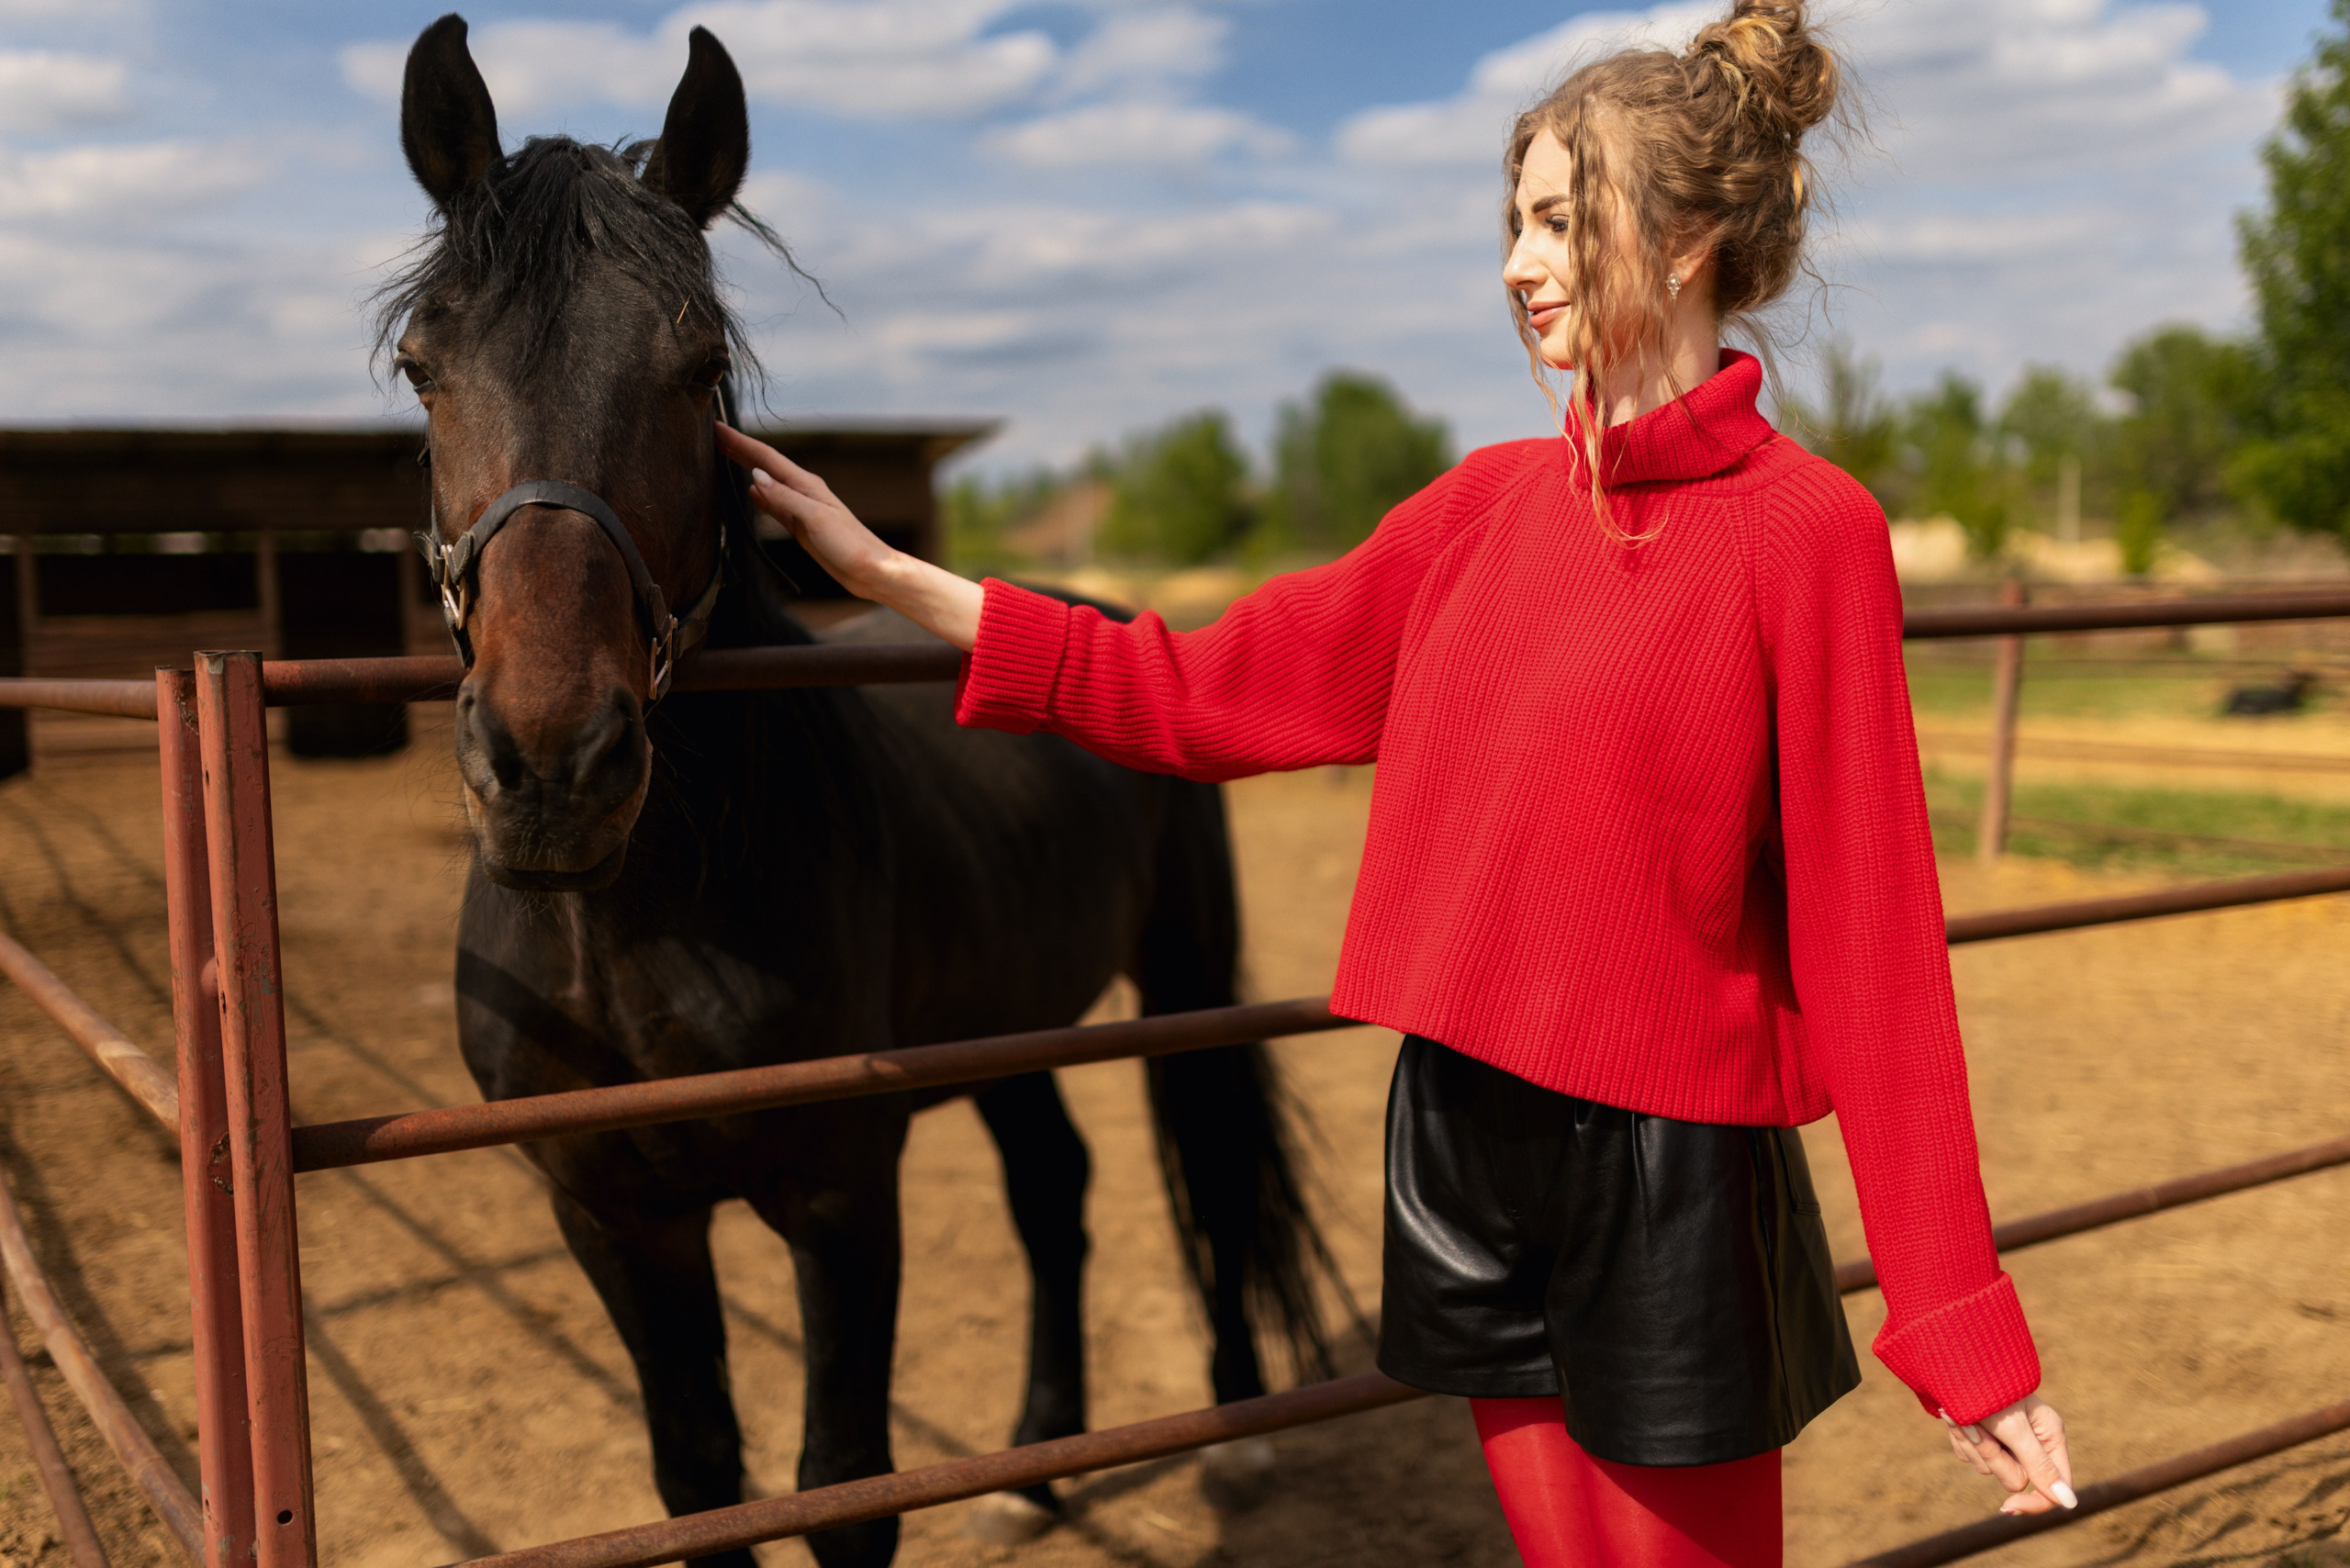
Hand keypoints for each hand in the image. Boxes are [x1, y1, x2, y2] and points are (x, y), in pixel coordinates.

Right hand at [717, 421, 897, 598]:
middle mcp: (802, 491)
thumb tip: (754, 476)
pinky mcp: (801, 526)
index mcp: (806, 484)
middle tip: (713, 434)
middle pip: (764, 465)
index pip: (766, 457)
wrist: (870, 570)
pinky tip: (750, 492)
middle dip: (739, 449)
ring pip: (767, 482)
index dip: (740, 442)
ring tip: (725, 456)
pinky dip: (760, 496)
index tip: (717, 427)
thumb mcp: (815, 518)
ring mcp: (801, 508)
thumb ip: (784, 498)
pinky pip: (774, 505)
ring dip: (746, 467)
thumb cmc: (849, 544)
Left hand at [1941, 1395, 2074, 1514]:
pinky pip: (1968, 1454)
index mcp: (2049, 1435)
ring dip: (1971, 1443)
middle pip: (2013, 1479)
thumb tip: (2070, 1504)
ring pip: (1986, 1467)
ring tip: (1964, 1415)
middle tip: (1980, 1429)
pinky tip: (1954, 1415)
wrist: (1954, 1358)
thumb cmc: (1990, 1388)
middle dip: (1991, 1457)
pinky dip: (1960, 1437)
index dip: (2034, 1502)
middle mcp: (2029, 1440)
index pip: (2053, 1485)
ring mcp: (2003, 1438)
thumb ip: (2040, 1465)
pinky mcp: (1979, 1434)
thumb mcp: (2015, 1428)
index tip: (2007, 1507)